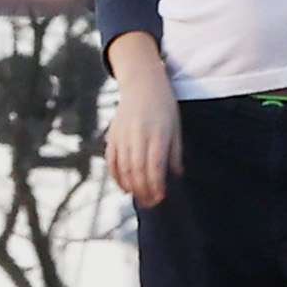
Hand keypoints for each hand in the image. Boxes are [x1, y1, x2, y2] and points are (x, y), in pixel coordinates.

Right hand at [105, 44, 180, 205]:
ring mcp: (123, 135)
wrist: (142, 83)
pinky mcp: (112, 135)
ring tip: (140, 198)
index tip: (161, 197)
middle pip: (138, 170)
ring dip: (131, 186)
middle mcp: (138, 135)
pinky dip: (116, 176)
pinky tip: (124, 187)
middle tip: (151, 203)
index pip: (155, 165)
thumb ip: (175, 152)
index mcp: (158, 133)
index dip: (157, 185)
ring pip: (123, 168)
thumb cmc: (164, 106)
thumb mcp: (175, 127)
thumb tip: (175, 176)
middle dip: (144, 190)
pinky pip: (111, 160)